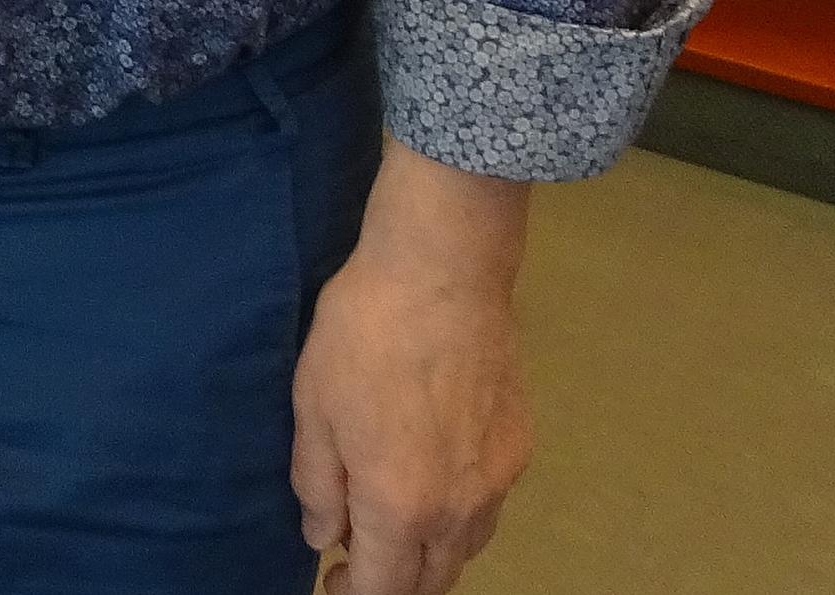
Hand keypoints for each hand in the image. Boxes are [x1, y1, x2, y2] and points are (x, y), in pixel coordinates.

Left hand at [292, 145, 533, 594]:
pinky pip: (487, 507)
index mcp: (402, 507)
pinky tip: (431, 480)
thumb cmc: (363, 335)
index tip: (330, 577)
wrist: (442, 271)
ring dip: (426, 554)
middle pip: (432, 580)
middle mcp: (459, 509)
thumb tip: (325, 537)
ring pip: (465, 549)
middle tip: (354, 556)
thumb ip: (318, 485)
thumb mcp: (314, 408)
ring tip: (390, 522)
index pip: (384, 589)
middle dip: (392, 583)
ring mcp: (497, 480)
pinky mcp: (519, 447)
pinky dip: (457, 516)